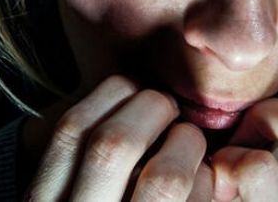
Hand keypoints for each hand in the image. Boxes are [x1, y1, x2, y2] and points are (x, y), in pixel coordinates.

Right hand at [24, 75, 212, 200]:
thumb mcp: (69, 192)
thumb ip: (82, 155)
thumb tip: (128, 92)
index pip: (71, 131)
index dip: (109, 96)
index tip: (133, 85)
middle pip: (114, 145)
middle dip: (150, 110)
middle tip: (168, 106)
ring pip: (163, 178)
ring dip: (186, 143)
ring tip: (189, 138)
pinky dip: (208, 182)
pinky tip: (205, 177)